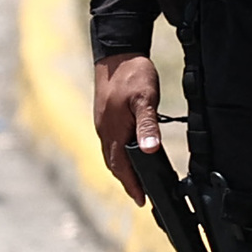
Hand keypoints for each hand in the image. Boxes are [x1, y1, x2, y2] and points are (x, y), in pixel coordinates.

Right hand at [93, 52, 162, 204]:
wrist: (116, 50)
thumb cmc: (132, 73)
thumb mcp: (145, 99)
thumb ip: (147, 126)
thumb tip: (148, 151)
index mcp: (113, 130)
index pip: (121, 167)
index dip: (131, 185)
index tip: (141, 201)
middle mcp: (104, 130)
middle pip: (113, 164)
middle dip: (126, 181)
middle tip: (140, 194)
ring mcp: (102, 122)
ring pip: (110, 153)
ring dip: (122, 168)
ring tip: (135, 179)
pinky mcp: (104, 115)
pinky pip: (110, 141)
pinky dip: (118, 153)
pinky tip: (128, 151)